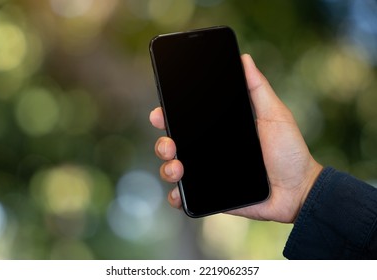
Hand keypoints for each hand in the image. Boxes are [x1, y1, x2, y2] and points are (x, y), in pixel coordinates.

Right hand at [149, 54, 322, 222]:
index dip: (168, 116)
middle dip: (163, 143)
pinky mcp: (212, 196)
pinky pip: (186, 198)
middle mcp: (209, 151)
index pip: (187, 121)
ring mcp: (208, 174)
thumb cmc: (289, 150)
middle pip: (174, 145)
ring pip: (175, 170)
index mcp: (219, 130)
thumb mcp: (275, 115)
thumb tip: (244, 59)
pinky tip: (178, 195)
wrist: (299, 189)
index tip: (160, 113)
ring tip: (177, 168)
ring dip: (167, 168)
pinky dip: (176, 197)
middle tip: (170, 144)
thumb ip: (258, 89)